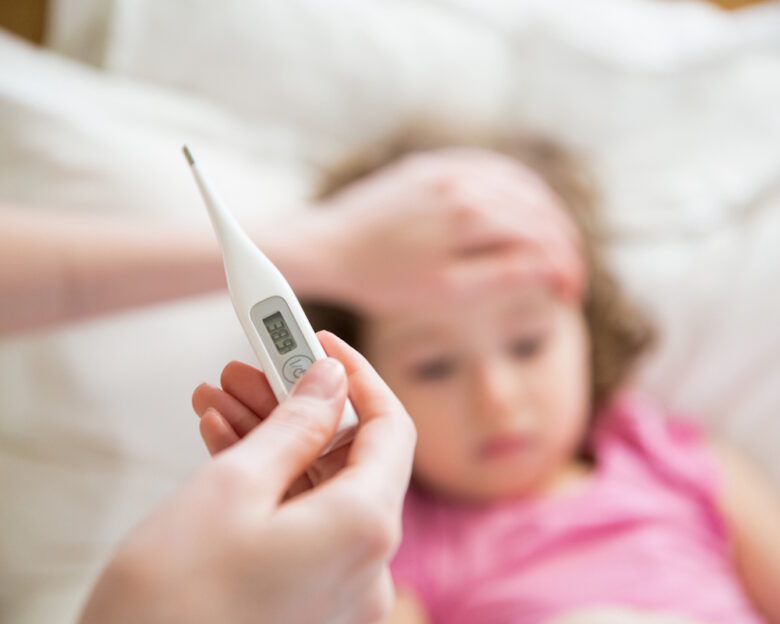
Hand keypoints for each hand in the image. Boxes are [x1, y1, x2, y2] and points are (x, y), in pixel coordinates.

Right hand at [80, 332, 415, 623]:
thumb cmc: (171, 604)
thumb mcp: (233, 487)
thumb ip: (295, 424)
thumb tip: (330, 381)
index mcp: (364, 529)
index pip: (390, 427)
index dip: (357, 376)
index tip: (318, 343)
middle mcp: (366, 565)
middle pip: (348, 457)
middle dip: (296, 405)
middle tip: (250, 366)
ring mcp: (338, 590)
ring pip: (318, 488)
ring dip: (272, 440)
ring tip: (219, 400)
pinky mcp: (307, 603)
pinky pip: (302, 524)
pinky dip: (268, 485)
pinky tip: (225, 444)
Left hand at [305, 148, 583, 313]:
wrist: (328, 247)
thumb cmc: (382, 279)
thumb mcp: (445, 290)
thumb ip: (501, 275)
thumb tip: (549, 268)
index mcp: (471, 215)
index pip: (540, 237)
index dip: (564, 267)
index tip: (571, 293)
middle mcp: (465, 181)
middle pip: (538, 208)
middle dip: (563, 243)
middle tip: (570, 274)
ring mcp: (447, 167)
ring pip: (519, 183)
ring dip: (546, 213)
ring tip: (556, 244)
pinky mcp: (431, 164)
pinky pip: (489, 167)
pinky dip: (516, 188)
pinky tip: (523, 208)